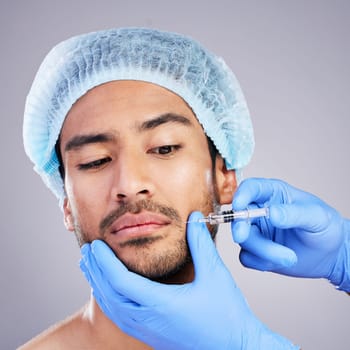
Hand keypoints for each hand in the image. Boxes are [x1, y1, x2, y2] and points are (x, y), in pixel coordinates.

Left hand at [80, 212, 297, 349]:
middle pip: (110, 294)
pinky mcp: (152, 335)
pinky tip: (110, 292)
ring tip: (91, 268)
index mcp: (160, 304)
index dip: (105, 262)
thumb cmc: (226, 314)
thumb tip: (194, 217)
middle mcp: (148, 320)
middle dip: (96, 271)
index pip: (121, 281)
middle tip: (87, 252)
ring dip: (99, 285)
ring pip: (113, 308)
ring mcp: (148, 330)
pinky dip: (110, 301)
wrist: (234, 347)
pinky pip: (121, 317)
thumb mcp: (215, 273)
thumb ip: (200, 243)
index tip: (95, 246)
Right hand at [232, 178, 349, 290]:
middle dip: (240, 227)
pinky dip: (261, 262)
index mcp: (273, 193)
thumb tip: (272, 213)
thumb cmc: (325, 228)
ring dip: (264, 251)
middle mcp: (260, 210)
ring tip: (290, 257)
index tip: (239, 206)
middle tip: (242, 236)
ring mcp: (256, 231)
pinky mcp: (255, 251)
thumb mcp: (317, 217)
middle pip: (239, 215)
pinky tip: (280, 261)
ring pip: (244, 239)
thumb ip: (295, 214)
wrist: (330, 255)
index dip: (241, 195)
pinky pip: (247, 257)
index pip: (251, 188)